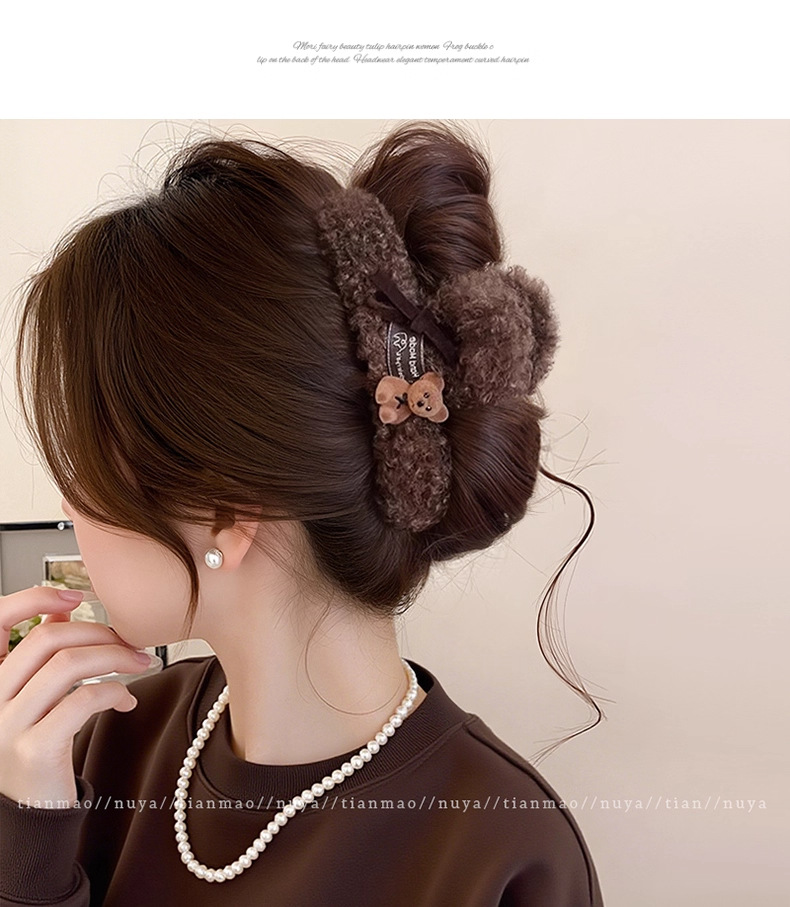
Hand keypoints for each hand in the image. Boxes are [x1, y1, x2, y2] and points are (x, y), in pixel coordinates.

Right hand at [0, 586, 152, 806]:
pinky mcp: (35, 749)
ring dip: (115, 657)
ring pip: (69, 664)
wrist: (30, 811)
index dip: (36, 597)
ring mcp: (8, 724)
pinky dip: (114, 692)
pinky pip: (83, 701)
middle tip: (130, 642)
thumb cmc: (37, 744)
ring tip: (140, 664)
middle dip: (99, 631)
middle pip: (48, 637)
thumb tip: (63, 606)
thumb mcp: (33, 694)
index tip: (79, 596)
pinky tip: (126, 700)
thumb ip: (42, 651)